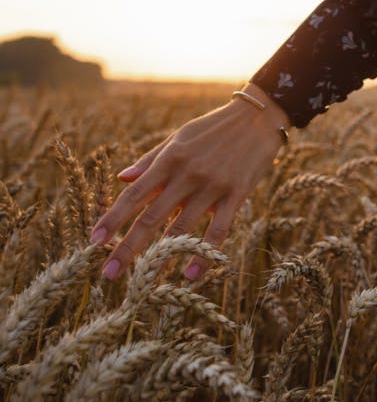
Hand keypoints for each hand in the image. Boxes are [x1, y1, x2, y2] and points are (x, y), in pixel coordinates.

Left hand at [89, 82, 290, 280]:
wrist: (258, 117)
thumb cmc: (214, 128)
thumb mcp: (180, 137)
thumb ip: (151, 160)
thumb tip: (121, 178)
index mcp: (170, 159)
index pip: (135, 193)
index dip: (113, 217)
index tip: (93, 240)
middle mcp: (187, 174)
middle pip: (151, 216)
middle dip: (127, 247)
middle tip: (107, 274)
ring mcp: (212, 185)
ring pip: (182, 228)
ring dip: (161, 258)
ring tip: (144, 283)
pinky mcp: (236, 194)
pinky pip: (217, 231)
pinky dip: (203, 255)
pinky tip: (190, 276)